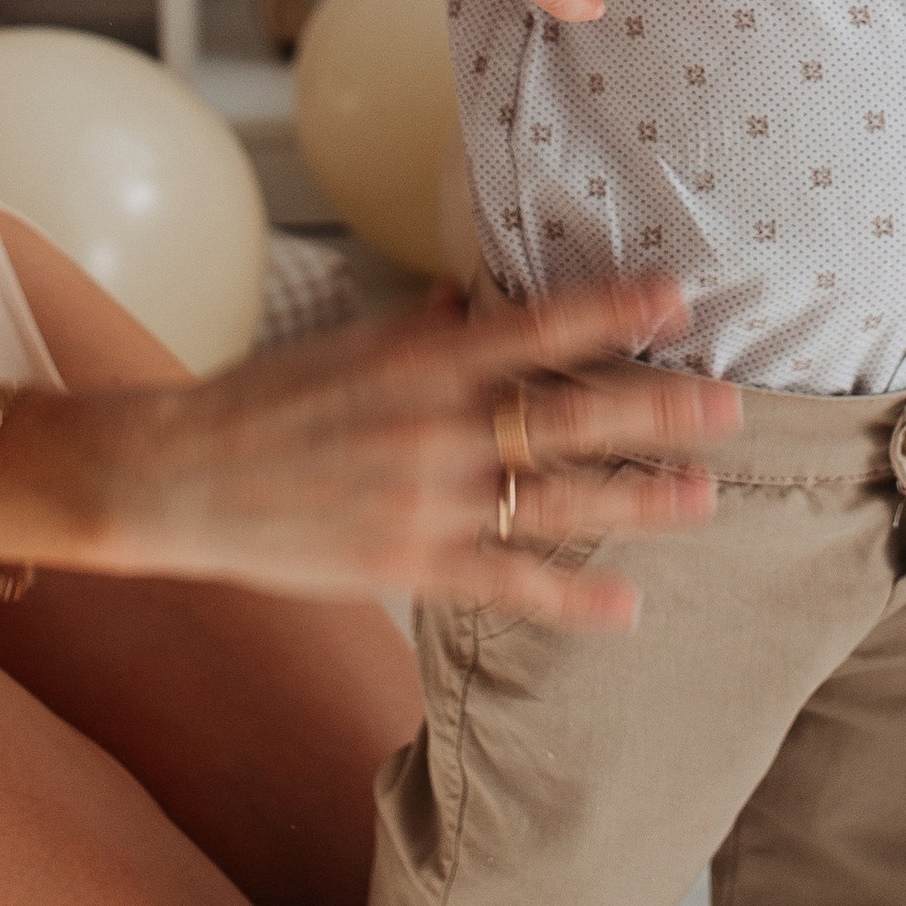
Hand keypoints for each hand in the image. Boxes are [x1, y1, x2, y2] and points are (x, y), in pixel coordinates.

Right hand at [50, 277, 738, 629]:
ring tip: (704, 496)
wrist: (175, 476)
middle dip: (655, 410)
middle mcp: (433, 426)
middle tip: (730, 405)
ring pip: (554, 499)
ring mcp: (425, 500)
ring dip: (636, 500)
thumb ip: (416, 328)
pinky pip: (506, 584)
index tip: (677, 297)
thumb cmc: (260, 402)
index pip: (535, 327)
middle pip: (567, 414)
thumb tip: (469, 302)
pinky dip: (570, 597)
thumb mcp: (342, 344)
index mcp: (418, 361)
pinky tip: (627, 608)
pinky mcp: (407, 564)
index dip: (611, 312)